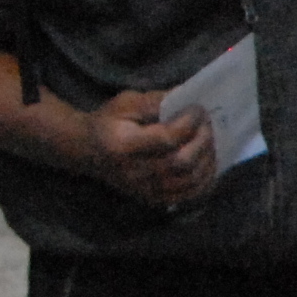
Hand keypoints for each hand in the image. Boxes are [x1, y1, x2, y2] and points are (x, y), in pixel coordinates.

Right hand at [82, 88, 219, 209]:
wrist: (87, 151)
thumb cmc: (108, 122)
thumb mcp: (126, 103)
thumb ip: (157, 100)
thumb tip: (190, 98)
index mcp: (124, 146)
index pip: (167, 139)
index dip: (189, 123)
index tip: (198, 108)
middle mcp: (134, 173)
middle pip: (181, 162)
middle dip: (202, 140)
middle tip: (207, 123)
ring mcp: (144, 190)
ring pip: (189, 181)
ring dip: (207, 158)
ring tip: (210, 140)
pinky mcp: (153, 198)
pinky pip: (188, 195)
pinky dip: (205, 179)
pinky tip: (208, 161)